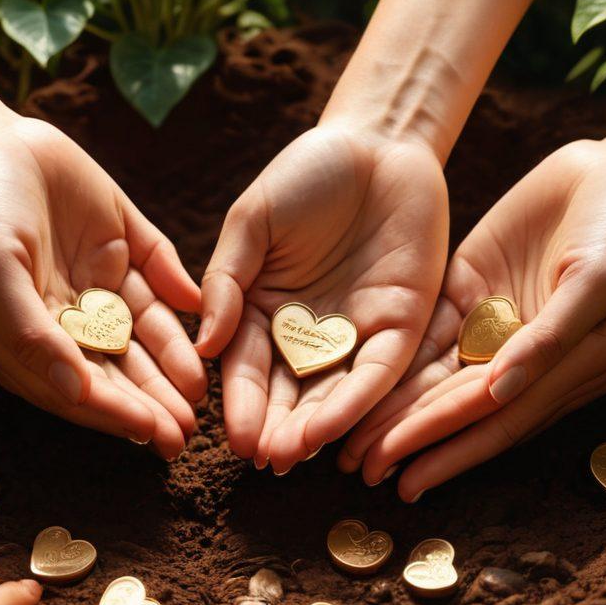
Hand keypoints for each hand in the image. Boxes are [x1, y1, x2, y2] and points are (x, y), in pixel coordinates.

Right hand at [0, 110, 205, 459]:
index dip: (114, 413)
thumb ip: (30, 335)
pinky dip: (180, 295)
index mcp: (26, 336)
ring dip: (171, 362)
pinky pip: (158, 275)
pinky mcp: (121, 242)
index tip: (151, 433)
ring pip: (143, 331)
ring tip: (201, 393)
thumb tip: (77, 392)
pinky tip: (203, 316)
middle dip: (150, 401)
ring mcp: (96, 279)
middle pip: (116, 367)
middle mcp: (66, 315)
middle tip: (187, 433)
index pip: (78, 386)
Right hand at [196, 125, 448, 472]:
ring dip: (315, 428)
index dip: (242, 407)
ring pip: (334, 394)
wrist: (378, 143)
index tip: (233, 440)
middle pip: (291, 394)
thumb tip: (202, 348)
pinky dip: (358, 402)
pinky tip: (336, 428)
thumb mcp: (251, 223)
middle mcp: (310, 335)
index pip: (249, 371)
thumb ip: (226, 282)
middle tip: (265, 461)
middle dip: (277, 429)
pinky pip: (378, 373)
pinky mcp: (403, 327)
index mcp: (266, 313)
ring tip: (293, 455)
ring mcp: (357, 334)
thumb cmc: (306, 175)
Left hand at [341, 138, 605, 500]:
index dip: (451, 451)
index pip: (498, 420)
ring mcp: (501, 321)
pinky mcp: (476, 285)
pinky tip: (361, 378)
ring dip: (395, 408)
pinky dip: (399, 356)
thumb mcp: (603, 282)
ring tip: (347, 441)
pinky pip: (432, 328)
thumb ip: (551, 339)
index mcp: (572, 370)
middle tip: (354, 468)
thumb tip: (501, 393)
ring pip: (437, 375)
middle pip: (458, 407)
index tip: (406, 481)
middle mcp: (529, 357)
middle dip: (408, 439)